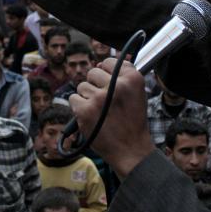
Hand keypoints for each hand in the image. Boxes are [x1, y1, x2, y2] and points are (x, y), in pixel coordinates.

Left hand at [69, 58, 154, 178]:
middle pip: (93, 72)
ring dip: (87, 98)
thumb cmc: (132, 121)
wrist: (131, 150)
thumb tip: (99, 64)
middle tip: (105, 102)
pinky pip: (73, 98)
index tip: (110, 84)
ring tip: (100, 112)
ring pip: (82, 86)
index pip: (109, 61)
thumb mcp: (137, 93)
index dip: (107, 72)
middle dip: (96, 85)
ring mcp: (99, 97)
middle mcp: (117, 85)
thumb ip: (122, 76)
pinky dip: (78, 108)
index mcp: (133, 78)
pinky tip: (91, 117)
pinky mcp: (85, 110)